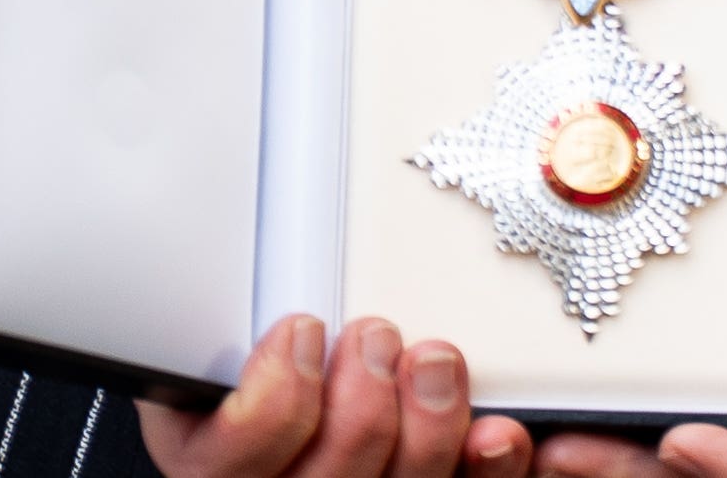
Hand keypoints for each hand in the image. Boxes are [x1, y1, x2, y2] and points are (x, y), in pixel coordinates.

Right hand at [140, 315, 518, 477]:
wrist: (296, 440)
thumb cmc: (248, 389)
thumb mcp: (213, 357)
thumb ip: (224, 326)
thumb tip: (251, 269)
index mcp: (220, 468)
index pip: (235, 458)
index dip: (277, 394)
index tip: (303, 328)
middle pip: (333, 476)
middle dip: (366, 397)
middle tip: (378, 334)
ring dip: (435, 422)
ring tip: (438, 362)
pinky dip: (505, 466)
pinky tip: (513, 433)